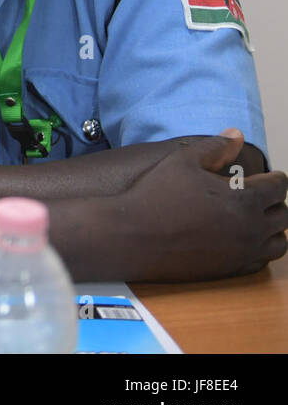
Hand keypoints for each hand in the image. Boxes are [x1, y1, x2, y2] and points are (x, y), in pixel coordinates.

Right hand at [122, 129, 287, 280]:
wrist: (132, 236)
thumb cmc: (155, 195)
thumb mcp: (182, 161)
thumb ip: (215, 147)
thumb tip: (237, 135)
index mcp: (244, 199)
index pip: (279, 187)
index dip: (276, 178)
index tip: (270, 176)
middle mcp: (251, 228)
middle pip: (283, 215)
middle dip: (275, 202)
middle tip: (260, 195)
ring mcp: (242, 252)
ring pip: (278, 243)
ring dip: (272, 229)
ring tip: (256, 219)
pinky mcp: (230, 270)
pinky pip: (261, 262)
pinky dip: (259, 250)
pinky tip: (242, 240)